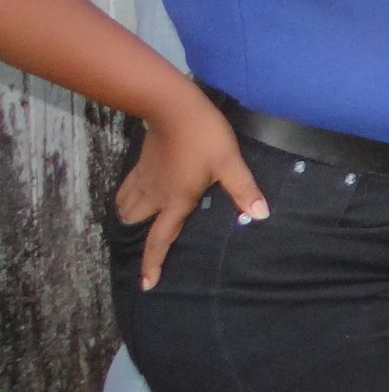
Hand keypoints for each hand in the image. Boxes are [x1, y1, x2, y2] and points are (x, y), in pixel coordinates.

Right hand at [117, 93, 267, 289]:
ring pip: (125, 207)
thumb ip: (244, 189)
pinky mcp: (140, 163)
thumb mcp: (229, 163)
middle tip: (143, 245)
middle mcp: (154, 195)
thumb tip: (261, 215)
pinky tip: (137, 193)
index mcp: (175, 201)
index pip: (159, 239)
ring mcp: (144, 178)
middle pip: (134, 224)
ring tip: (138, 224)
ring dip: (128, 217)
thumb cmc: (204, 137)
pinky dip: (126, 197)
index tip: (146, 283)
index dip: (152, 263)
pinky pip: (126, 188)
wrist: (173, 107)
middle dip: (136, 237)